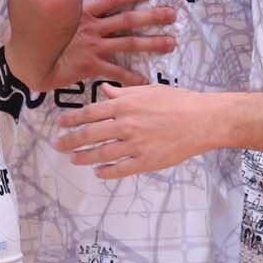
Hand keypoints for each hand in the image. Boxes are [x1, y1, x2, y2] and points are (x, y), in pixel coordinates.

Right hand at [44, 0, 178, 89]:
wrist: (28, 59)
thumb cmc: (37, 35)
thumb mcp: (53, 14)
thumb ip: (66, 7)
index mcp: (83, 12)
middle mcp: (91, 27)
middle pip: (128, 19)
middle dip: (152, 16)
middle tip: (172, 15)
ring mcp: (92, 46)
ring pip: (128, 42)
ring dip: (151, 43)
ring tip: (170, 43)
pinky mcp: (89, 65)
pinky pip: (115, 72)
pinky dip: (131, 77)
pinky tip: (146, 80)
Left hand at [53, 82, 232, 178]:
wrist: (203, 120)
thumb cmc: (178, 102)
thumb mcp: (149, 90)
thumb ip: (124, 93)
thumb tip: (106, 91)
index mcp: (125, 106)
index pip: (90, 112)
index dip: (72, 119)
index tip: (60, 123)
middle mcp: (126, 125)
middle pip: (89, 135)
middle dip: (70, 140)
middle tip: (58, 145)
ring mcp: (135, 145)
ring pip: (101, 154)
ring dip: (84, 157)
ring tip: (73, 159)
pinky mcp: (146, 161)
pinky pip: (120, 169)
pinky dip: (106, 172)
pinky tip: (98, 172)